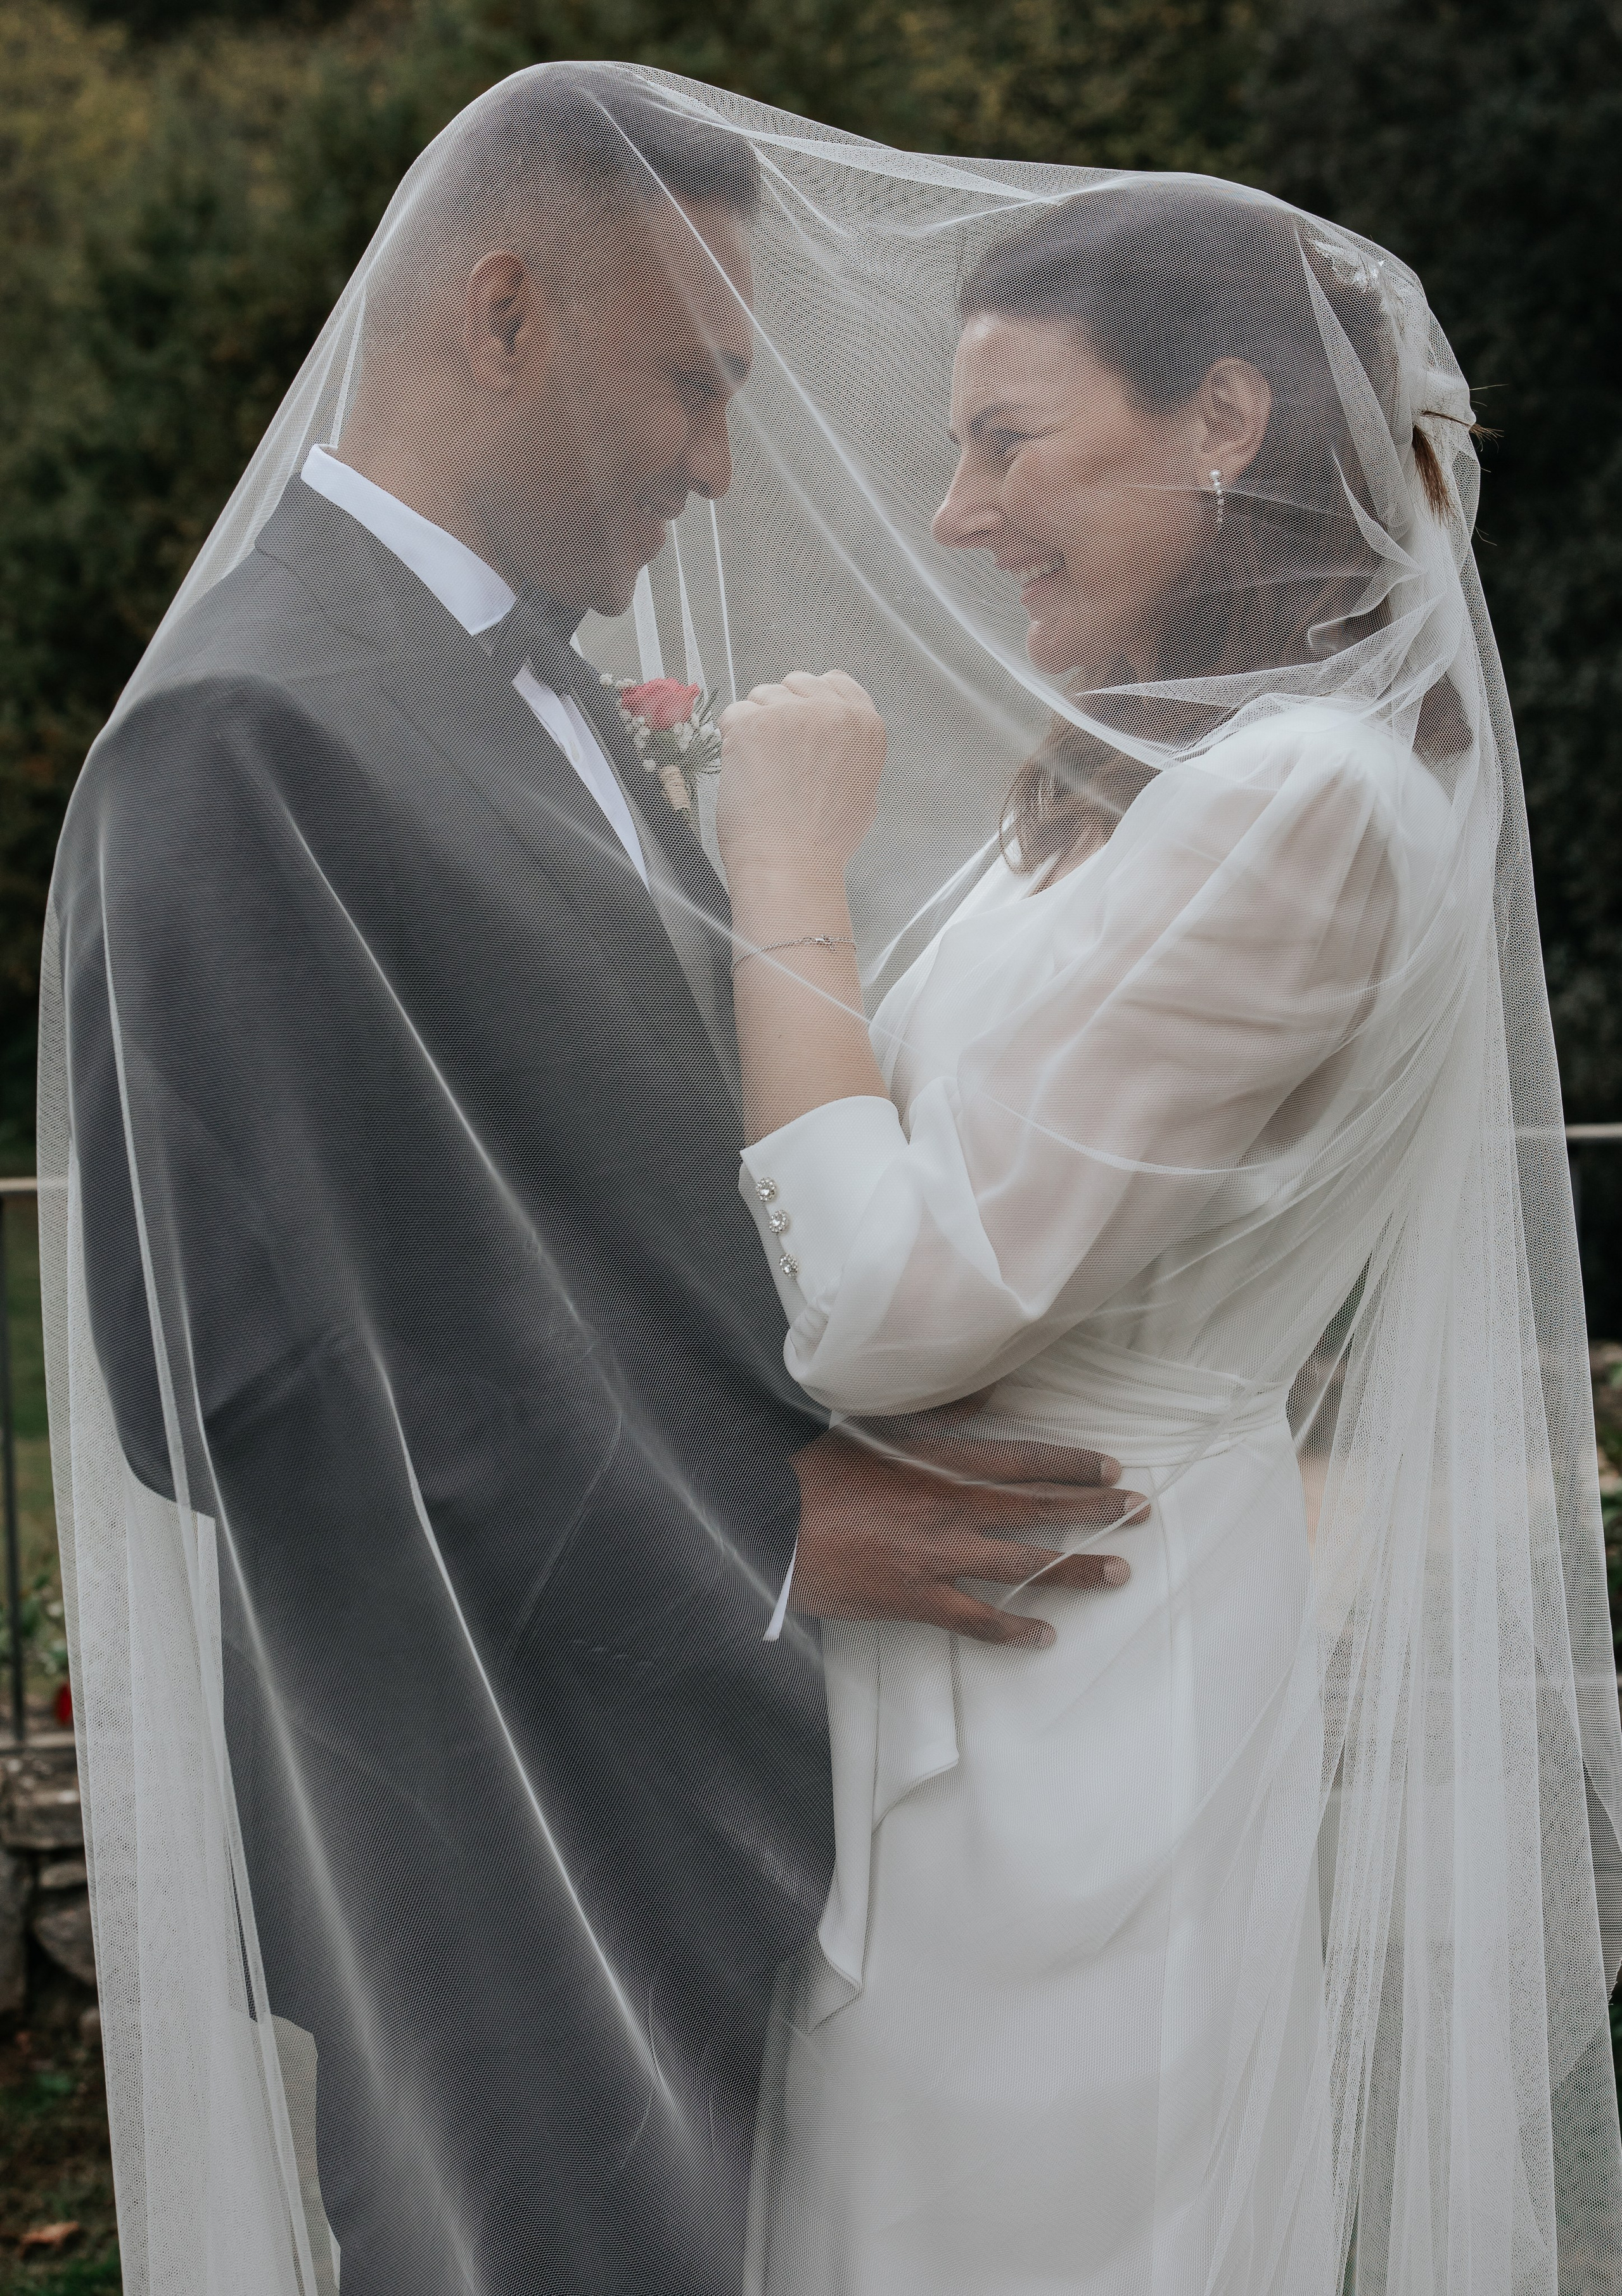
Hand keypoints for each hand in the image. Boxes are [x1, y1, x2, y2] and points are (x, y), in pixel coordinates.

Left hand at [717, 671, 884, 876]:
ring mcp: (791, 714)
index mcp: (864, 725)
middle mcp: (832, 711)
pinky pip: (732, 715)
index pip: (835, 681)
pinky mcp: (753, 724)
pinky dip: (731, 740)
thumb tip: (833, 741)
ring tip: (762, 769)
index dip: (811, 700)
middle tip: (777, 752)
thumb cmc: (823, 842)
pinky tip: (744, 771)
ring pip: (760, 696)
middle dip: (781, 709)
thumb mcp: (863, 790)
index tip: (801, 721)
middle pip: (795, 683)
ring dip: (755, 725)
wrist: (791, 864)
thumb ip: (850, 751)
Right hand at [789, 1424, 1147, 1647]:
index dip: (1071, 1465)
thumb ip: (938, 1415)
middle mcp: (948, 1512)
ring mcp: (934, 1560)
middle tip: (1140, 1513)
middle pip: (1036, 1511)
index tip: (1111, 1468)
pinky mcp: (914, 1600)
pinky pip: (975, 1620)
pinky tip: (1044, 1635)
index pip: (1023, 1461)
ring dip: (1073, 1569)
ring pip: (1020, 1566)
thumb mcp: (875, 1430)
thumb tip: (990, 1389)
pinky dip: (1011, 1630)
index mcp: (939, 1466)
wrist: (769, 1526)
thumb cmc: (815, 1474)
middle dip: (1093, 1512)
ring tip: (1117, 1572)